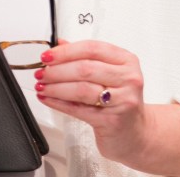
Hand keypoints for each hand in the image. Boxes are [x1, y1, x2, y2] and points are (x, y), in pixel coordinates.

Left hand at [33, 39, 179, 175]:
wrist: (137, 134)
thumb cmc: (122, 100)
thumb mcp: (109, 73)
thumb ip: (86, 57)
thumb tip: (60, 44)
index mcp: (126, 60)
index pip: (92, 48)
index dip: (66, 51)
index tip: (48, 55)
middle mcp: (128, 78)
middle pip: (85, 68)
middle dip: (57, 69)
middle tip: (41, 71)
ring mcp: (122, 100)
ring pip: (81, 89)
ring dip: (56, 86)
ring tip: (42, 85)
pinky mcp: (112, 121)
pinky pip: (79, 109)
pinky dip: (59, 103)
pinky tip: (48, 98)